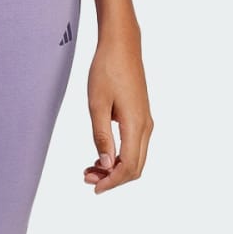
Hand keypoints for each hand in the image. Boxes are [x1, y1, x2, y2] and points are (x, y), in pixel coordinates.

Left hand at [84, 27, 152, 193]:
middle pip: (135, 167)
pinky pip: (134, 145)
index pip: (128, 166)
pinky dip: (119, 156)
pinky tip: (101, 156)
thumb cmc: (106, 70)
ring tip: (90, 169)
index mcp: (135, 124)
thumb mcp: (97, 104)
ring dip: (115, 169)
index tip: (94, 187)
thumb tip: (107, 166)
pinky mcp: (141, 116)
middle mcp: (145, 126)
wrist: (122, 45)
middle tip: (87, 178)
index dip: (112, 182)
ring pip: (136, 157)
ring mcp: (146, 121)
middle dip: (113, 178)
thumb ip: (101, 137)